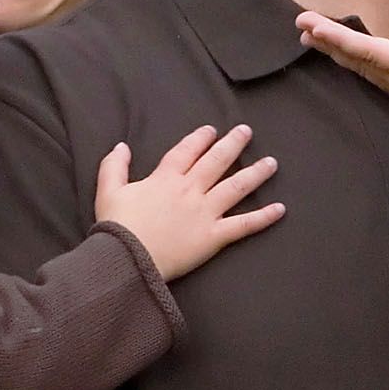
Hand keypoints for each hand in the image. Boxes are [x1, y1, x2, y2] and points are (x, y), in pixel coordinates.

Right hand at [94, 123, 284, 279]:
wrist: (128, 259)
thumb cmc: (117, 227)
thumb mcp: (108, 191)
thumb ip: (114, 166)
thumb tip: (122, 146)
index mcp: (165, 178)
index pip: (187, 151)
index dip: (200, 139)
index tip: (211, 130)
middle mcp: (190, 190)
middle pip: (217, 161)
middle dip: (233, 144)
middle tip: (246, 132)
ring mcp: (205, 212)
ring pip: (236, 187)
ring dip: (256, 173)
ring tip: (272, 162)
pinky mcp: (214, 237)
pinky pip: (243, 225)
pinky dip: (263, 217)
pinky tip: (280, 209)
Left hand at [297, 0, 388, 138]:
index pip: (371, 51)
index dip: (341, 38)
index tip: (314, 26)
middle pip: (357, 60)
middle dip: (327, 41)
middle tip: (300, 23)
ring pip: (362, 69)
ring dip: (336, 51)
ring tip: (310, 36)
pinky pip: (372, 75)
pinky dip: (352, 61)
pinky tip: (344, 56)